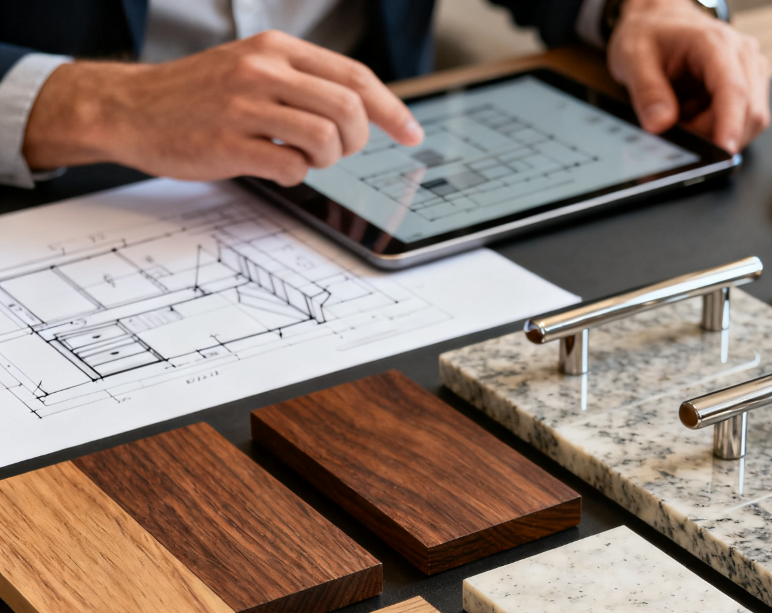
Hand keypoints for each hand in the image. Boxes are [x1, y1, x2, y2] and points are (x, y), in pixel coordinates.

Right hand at [22, 30, 424, 184]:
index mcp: (275, 50)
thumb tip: (362, 112)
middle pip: (348, 110)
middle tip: (339, 151)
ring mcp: (245, 107)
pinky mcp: (229, 144)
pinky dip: (295, 176)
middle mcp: (263, 71)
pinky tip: (274, 166)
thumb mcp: (253, 69)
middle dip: (357, 141)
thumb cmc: (200, 96)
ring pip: (325, 140)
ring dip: (327, 160)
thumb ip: (304, 84)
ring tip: (302, 158)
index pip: (354, 77)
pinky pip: (291, 169)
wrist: (132, 109)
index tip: (412, 133)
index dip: (392, 110)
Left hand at [607, 0, 769, 152]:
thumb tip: (660, 124)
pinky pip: (743, 121)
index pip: (733, 90)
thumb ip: (646, 92)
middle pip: (750, 111)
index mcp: (714, 42)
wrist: (659, 21)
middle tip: (680, 133)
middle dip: (717, 135)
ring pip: (751, 120)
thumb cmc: (650, 34)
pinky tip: (696, 118)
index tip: (723, 153)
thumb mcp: (633, 58)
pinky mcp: (749, 84)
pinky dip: (718, 130)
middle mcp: (741, 53)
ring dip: (717, 133)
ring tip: (685, 120)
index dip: (731, 126)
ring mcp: (749, 69)